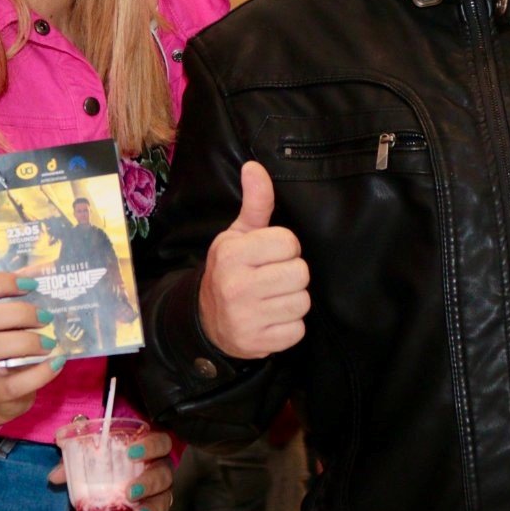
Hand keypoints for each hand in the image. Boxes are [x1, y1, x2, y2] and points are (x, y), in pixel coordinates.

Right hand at [0, 272, 62, 435]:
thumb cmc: (5, 348)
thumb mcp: (5, 322)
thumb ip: (18, 297)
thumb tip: (45, 270)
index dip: (0, 282)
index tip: (31, 284)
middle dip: (18, 313)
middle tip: (45, 316)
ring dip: (26, 341)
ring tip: (50, 342)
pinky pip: (14, 383)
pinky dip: (40, 372)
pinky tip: (57, 362)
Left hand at [48, 430, 176, 510]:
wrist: (119, 470)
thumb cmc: (111, 455)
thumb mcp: (94, 453)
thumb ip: (75, 459)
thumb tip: (54, 476)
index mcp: (151, 448)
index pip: (160, 443)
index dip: (150, 446)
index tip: (131, 453)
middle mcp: (160, 470)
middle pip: (164, 476)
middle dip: (149, 483)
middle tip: (130, 491)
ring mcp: (158, 494)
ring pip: (163, 502)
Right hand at [199, 162, 308, 359]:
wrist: (206, 321)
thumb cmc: (230, 271)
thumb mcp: (237, 235)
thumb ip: (255, 203)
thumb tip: (255, 167)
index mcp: (232, 254)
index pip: (289, 243)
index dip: (285, 248)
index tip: (269, 255)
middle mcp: (236, 286)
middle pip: (300, 273)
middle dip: (291, 274)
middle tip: (272, 278)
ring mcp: (246, 318)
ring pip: (302, 302)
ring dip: (292, 301)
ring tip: (272, 298)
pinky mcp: (257, 343)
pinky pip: (297, 330)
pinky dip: (289, 326)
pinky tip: (271, 319)